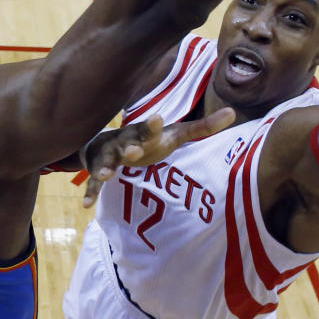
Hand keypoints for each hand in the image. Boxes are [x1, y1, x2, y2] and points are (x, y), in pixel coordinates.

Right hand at [81, 108, 235, 207]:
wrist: (107, 142)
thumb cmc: (148, 140)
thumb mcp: (175, 134)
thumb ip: (202, 127)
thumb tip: (233, 112)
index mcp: (144, 133)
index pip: (149, 127)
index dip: (152, 124)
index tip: (157, 118)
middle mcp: (125, 142)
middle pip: (127, 144)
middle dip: (130, 148)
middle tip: (134, 152)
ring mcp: (110, 156)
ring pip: (107, 162)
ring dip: (106, 168)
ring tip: (108, 176)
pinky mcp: (98, 170)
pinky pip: (93, 182)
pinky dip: (90, 192)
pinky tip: (86, 206)